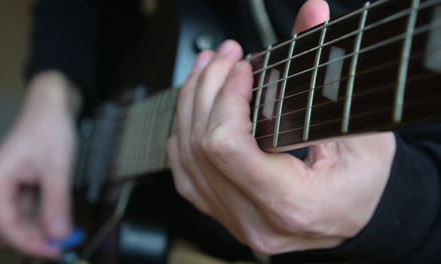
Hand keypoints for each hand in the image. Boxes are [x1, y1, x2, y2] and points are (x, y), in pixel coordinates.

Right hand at [0, 71, 80, 257]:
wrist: (53, 103)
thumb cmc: (50, 129)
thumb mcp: (56, 168)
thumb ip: (56, 204)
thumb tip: (58, 236)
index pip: (7, 226)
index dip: (30, 244)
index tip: (56, 251)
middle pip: (12, 225)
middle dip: (37, 238)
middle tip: (64, 246)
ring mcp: (10, 184)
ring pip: (23, 218)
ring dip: (42, 229)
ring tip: (65, 236)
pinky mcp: (23, 182)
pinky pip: (31, 207)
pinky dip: (45, 215)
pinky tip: (60, 220)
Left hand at [167, 0, 395, 254]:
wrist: (352, 217)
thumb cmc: (362, 180)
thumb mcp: (361, 127)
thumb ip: (329, 69)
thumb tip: (311, 12)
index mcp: (293, 204)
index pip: (227, 147)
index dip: (227, 97)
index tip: (244, 67)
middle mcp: (256, 221)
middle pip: (201, 146)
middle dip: (208, 88)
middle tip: (225, 55)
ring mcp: (233, 221)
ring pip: (185, 157)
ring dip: (191, 104)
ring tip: (207, 69)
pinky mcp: (222, 214)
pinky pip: (184, 173)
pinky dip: (184, 133)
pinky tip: (194, 108)